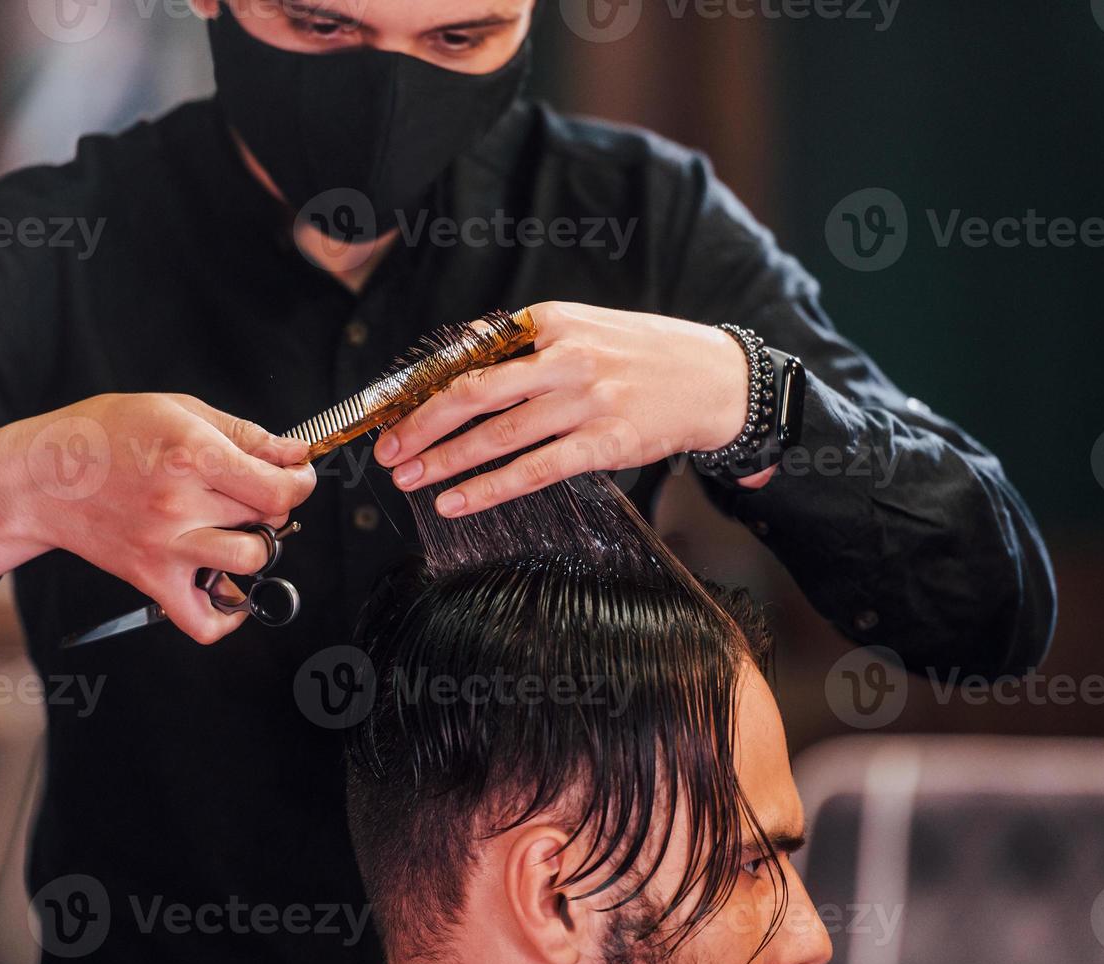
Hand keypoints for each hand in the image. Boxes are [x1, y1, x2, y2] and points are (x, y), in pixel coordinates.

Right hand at [0, 393, 314, 643]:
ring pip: (250, 561)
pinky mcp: (150, 579)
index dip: (300, 481)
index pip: (278, 486)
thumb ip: (243, 433)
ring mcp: (166, 547)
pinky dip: (227, 615)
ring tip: (236, 527)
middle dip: (271, 501)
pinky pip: (204, 622)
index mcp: (191, 454)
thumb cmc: (102, 436)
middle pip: (268, 516)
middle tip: (248, 490)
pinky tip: (228, 587)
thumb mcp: (176, 409)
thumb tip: (295, 453)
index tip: (296, 475)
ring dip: (256, 544)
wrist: (38, 477)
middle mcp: (180, 504)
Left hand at [372, 301, 768, 516]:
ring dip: (446, 461)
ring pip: (498, 435)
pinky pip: (535, 470)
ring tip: (410, 480)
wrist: (716, 378)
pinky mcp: (605, 442)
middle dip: (422, 425)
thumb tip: (463, 347)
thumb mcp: (584, 325)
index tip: (393, 410)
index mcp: (551, 321)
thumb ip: (524, 338)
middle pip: (474, 393)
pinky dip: (489, 488)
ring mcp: (586, 401)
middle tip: (388, 450)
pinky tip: (458, 502)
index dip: (426, 385)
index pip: (472, 354)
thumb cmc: (642, 354)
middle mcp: (565, 357)